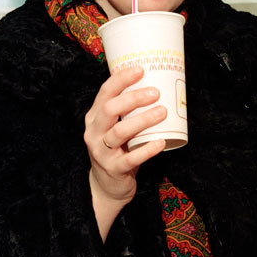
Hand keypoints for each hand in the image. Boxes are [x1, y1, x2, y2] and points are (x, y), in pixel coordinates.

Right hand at [84, 65, 165, 239]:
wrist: (107, 186)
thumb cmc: (117, 150)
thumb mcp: (114, 128)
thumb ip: (126, 112)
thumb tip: (156, 86)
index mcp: (94, 118)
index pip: (104, 93)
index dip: (121, 80)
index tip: (140, 70)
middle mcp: (94, 133)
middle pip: (110, 110)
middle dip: (133, 98)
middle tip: (156, 92)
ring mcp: (102, 152)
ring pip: (119, 132)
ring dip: (143, 120)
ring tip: (162, 112)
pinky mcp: (113, 169)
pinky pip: (130, 158)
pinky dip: (147, 149)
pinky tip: (160, 142)